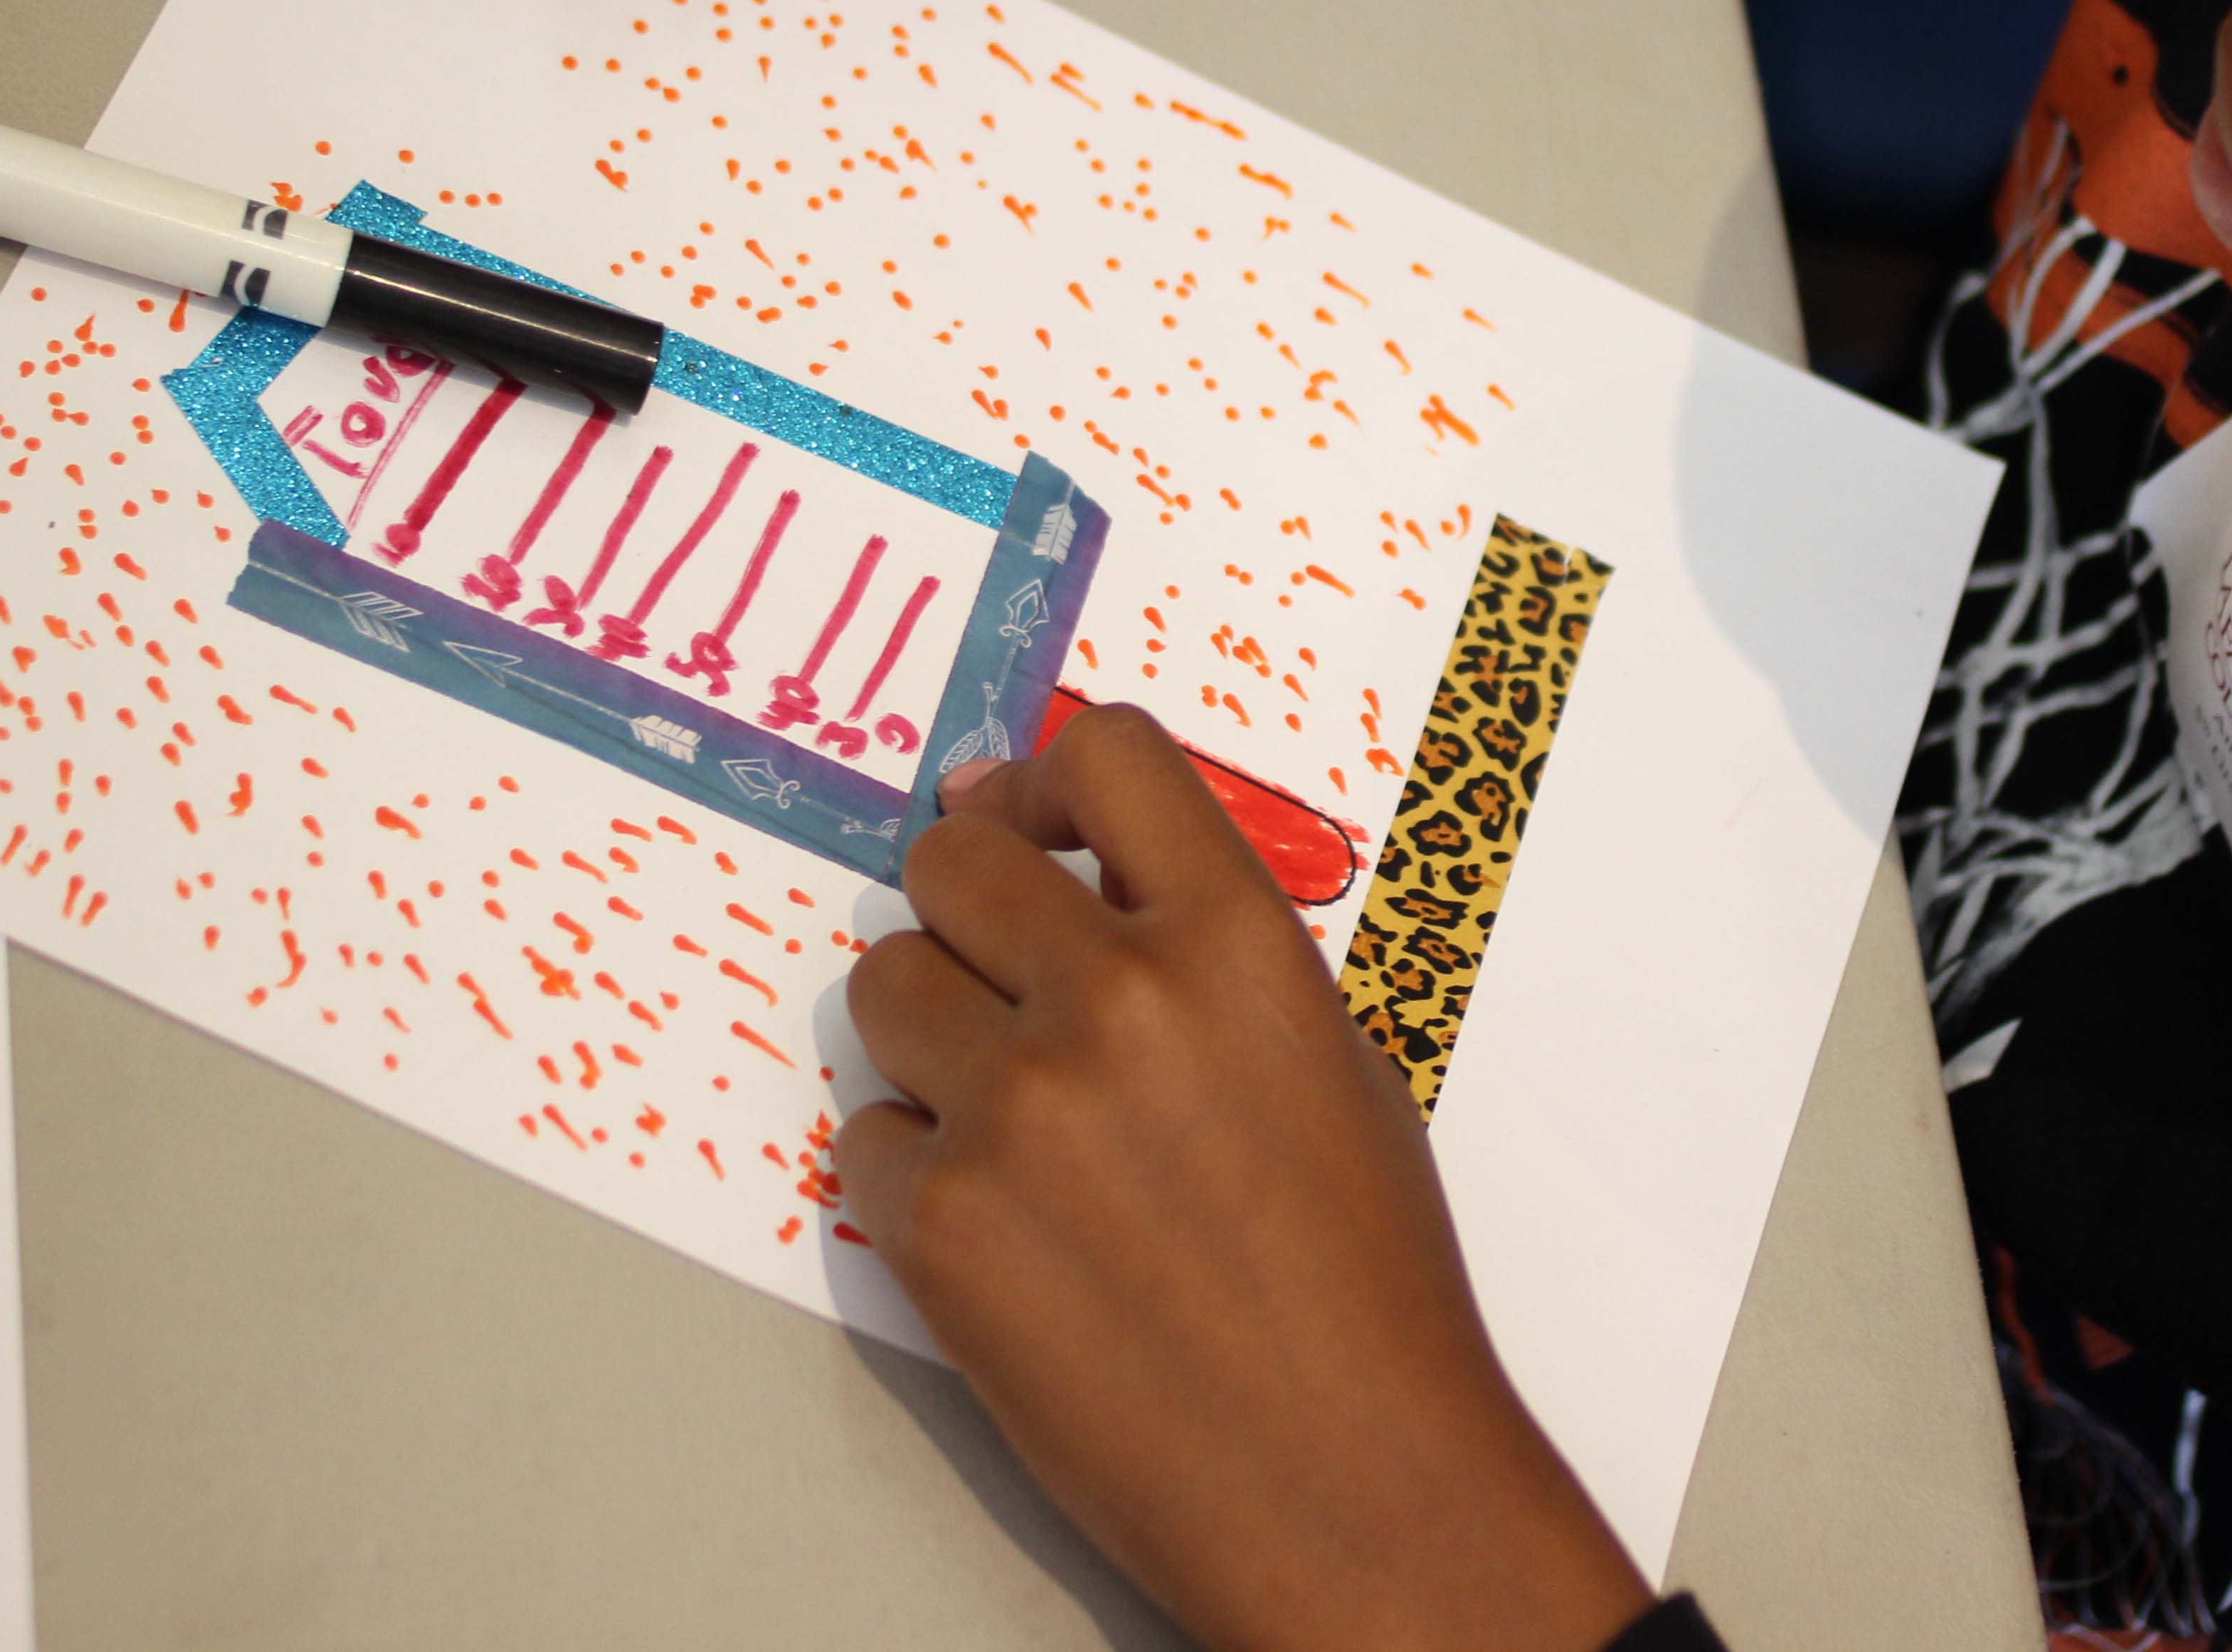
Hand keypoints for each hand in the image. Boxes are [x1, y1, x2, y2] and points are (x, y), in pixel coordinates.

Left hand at [841, 706, 1654, 1651]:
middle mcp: (1118, 999)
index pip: (1107, 754)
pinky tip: (1006, 1228)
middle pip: (953, 858)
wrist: (1345, 1476)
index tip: (1033, 821)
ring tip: (1012, 1112)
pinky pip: (868, 1137)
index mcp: (1237, 945)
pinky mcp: (939, 1222)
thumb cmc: (1363, 1282)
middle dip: (967, 903)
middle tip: (1000, 967)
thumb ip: (1210, 960)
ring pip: (886, 983)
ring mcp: (1017, 1108)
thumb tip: (1083, 883)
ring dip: (932, 1029)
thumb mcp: (1330, 1064)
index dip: (1049, 780)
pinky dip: (917, 1171)